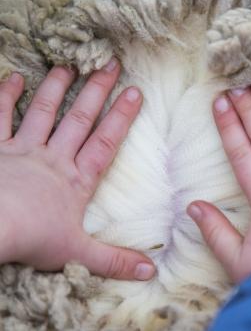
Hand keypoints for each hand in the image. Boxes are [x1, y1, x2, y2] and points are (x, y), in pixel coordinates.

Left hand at [0, 59, 155, 280]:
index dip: (121, 117)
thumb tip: (151, 270)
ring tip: (68, 66)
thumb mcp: (79, 253)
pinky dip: (4, 97)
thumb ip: (114, 260)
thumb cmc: (32, 238)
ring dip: (56, 88)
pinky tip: (12, 78)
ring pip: (42, 112)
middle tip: (109, 64)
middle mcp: (52, 159)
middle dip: (95, 91)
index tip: (135, 92)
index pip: (105, 142)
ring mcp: (21, 150)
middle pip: (79, 120)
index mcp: (76, 180)